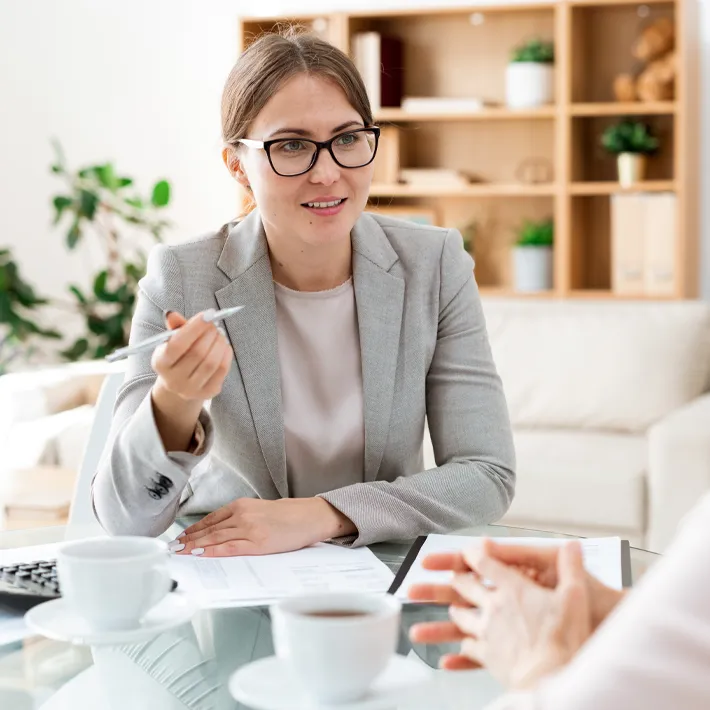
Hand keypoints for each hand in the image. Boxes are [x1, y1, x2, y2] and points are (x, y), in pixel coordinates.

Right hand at [152, 311, 232, 402]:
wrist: (180, 382)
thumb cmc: (177, 355)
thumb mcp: (171, 341)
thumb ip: (175, 327)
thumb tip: (172, 314)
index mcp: (160, 363)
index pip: (177, 344)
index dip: (194, 328)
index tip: (208, 313)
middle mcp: (173, 380)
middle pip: (197, 353)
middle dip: (209, 334)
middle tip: (215, 324)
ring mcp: (191, 389)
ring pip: (211, 362)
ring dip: (219, 343)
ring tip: (220, 334)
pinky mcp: (208, 393)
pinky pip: (222, 371)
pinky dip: (226, 354)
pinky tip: (224, 346)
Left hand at [173, 497, 356, 556]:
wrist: (310, 516)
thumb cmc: (289, 516)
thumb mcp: (261, 511)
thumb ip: (242, 519)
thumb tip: (223, 533)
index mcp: (242, 505)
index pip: (210, 519)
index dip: (193, 530)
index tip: (180, 538)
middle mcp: (241, 515)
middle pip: (209, 529)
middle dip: (188, 540)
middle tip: (172, 549)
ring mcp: (248, 528)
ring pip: (214, 539)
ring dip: (194, 547)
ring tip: (180, 554)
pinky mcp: (257, 542)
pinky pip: (228, 548)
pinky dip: (211, 552)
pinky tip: (199, 556)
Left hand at [410, 541, 592, 687]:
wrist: (552, 679)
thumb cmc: (564, 639)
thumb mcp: (575, 597)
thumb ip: (571, 568)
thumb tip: (572, 545)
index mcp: (513, 588)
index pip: (484, 563)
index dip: (473, 554)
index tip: (467, 551)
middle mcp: (494, 606)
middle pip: (466, 586)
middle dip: (458, 580)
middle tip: (454, 577)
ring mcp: (487, 632)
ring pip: (461, 617)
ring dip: (457, 611)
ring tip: (454, 610)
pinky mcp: (487, 657)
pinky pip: (467, 649)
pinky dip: (461, 648)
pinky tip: (457, 651)